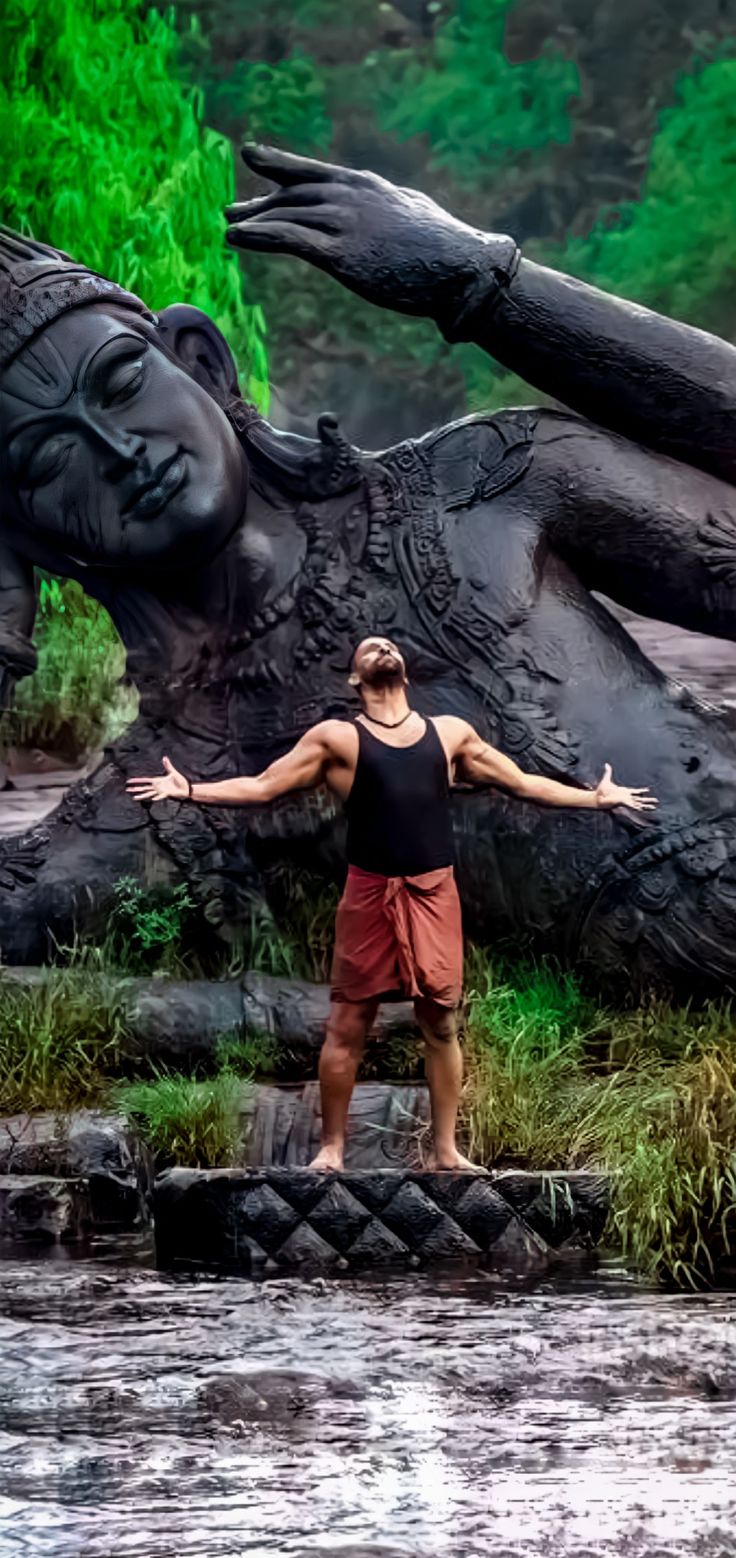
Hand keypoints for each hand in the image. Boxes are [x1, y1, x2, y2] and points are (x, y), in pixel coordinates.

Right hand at [126, 756, 188, 802]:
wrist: (186, 788)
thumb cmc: (180, 781)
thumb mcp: (173, 772)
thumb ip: (168, 765)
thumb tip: (164, 758)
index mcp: (157, 781)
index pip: (145, 780)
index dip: (137, 780)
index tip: (129, 781)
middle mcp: (157, 787)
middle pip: (144, 788)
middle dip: (135, 788)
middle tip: (127, 790)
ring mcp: (160, 791)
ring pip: (149, 793)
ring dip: (142, 795)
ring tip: (134, 798)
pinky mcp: (166, 794)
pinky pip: (160, 796)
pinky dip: (157, 797)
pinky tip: (152, 799)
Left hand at [225, 144, 516, 327]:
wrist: (461, 268)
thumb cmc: (445, 246)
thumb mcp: (411, 211)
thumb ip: (387, 205)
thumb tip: (387, 206)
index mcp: (365, 184)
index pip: (312, 172)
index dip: (280, 165)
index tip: (254, 157)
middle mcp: (349, 197)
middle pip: (292, 196)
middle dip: (260, 203)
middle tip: (233, 210)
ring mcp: (343, 224)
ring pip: (285, 216)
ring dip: (253, 221)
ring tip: (229, 227)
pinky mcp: (341, 255)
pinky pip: (288, 240)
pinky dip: (258, 236)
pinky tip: (235, 238)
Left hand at [595, 763, 657, 811]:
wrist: (597, 797)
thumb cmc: (601, 790)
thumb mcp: (606, 779)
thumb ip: (608, 772)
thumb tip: (606, 764)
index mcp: (623, 791)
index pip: (635, 791)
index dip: (641, 791)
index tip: (647, 790)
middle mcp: (626, 797)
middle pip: (639, 799)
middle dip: (648, 800)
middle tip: (656, 801)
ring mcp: (625, 801)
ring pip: (639, 803)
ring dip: (646, 805)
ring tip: (654, 807)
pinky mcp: (623, 803)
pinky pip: (633, 806)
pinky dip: (638, 807)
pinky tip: (644, 809)